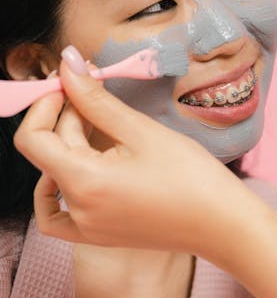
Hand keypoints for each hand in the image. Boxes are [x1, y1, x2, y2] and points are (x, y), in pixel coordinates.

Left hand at [13, 47, 251, 254]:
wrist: (222, 222)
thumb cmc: (192, 178)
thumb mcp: (142, 131)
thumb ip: (97, 99)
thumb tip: (69, 64)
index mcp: (84, 182)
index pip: (32, 138)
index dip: (44, 105)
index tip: (68, 85)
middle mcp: (78, 209)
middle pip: (51, 152)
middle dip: (68, 115)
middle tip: (97, 88)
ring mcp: (87, 226)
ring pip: (57, 175)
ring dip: (71, 143)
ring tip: (102, 122)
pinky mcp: (100, 233)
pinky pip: (60, 214)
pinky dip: (56, 190)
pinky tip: (75, 169)